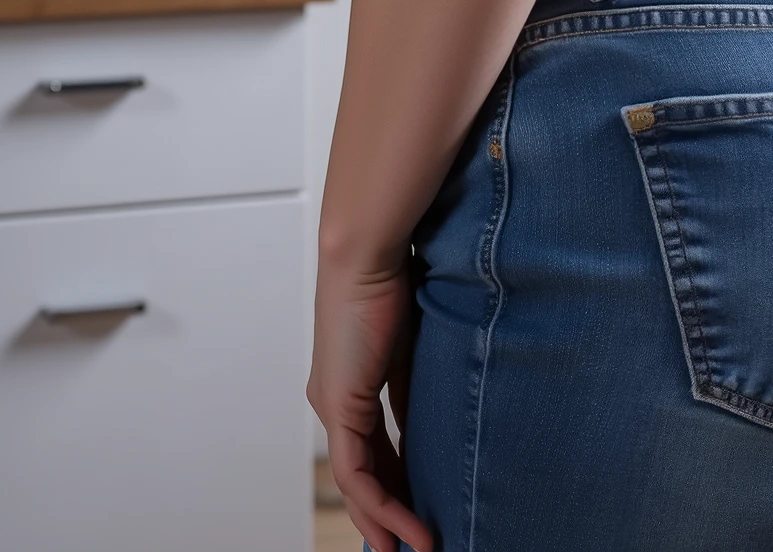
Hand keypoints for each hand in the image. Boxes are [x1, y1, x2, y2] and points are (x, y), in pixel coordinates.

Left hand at [308, 256, 433, 551]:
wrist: (368, 249)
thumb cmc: (392, 276)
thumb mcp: (416, 341)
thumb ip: (418, 383)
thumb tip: (439, 418)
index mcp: (352, 383)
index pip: (375, 450)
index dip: (398, 484)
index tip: (423, 508)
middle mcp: (335, 400)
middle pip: (364, 473)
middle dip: (391, 512)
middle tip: (420, 541)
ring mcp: (333, 406)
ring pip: (358, 482)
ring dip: (387, 520)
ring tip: (419, 547)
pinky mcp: (338, 407)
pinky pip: (356, 474)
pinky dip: (382, 506)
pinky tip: (407, 528)